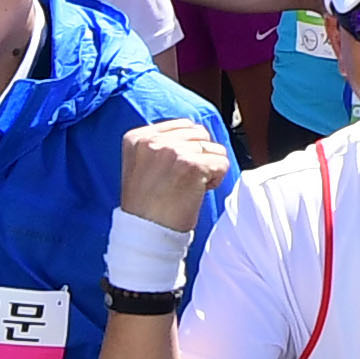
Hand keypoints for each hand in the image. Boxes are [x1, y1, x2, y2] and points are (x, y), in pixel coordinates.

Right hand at [119, 115, 233, 224]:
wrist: (146, 233)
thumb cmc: (147, 207)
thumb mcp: (141, 165)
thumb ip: (160, 145)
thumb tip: (195, 134)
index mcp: (137, 138)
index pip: (183, 125)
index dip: (189, 148)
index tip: (178, 169)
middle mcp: (153, 140)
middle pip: (200, 134)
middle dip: (200, 156)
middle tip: (184, 180)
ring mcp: (173, 150)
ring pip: (214, 148)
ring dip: (209, 168)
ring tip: (189, 187)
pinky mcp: (192, 164)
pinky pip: (222, 163)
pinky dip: (217, 179)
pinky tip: (198, 192)